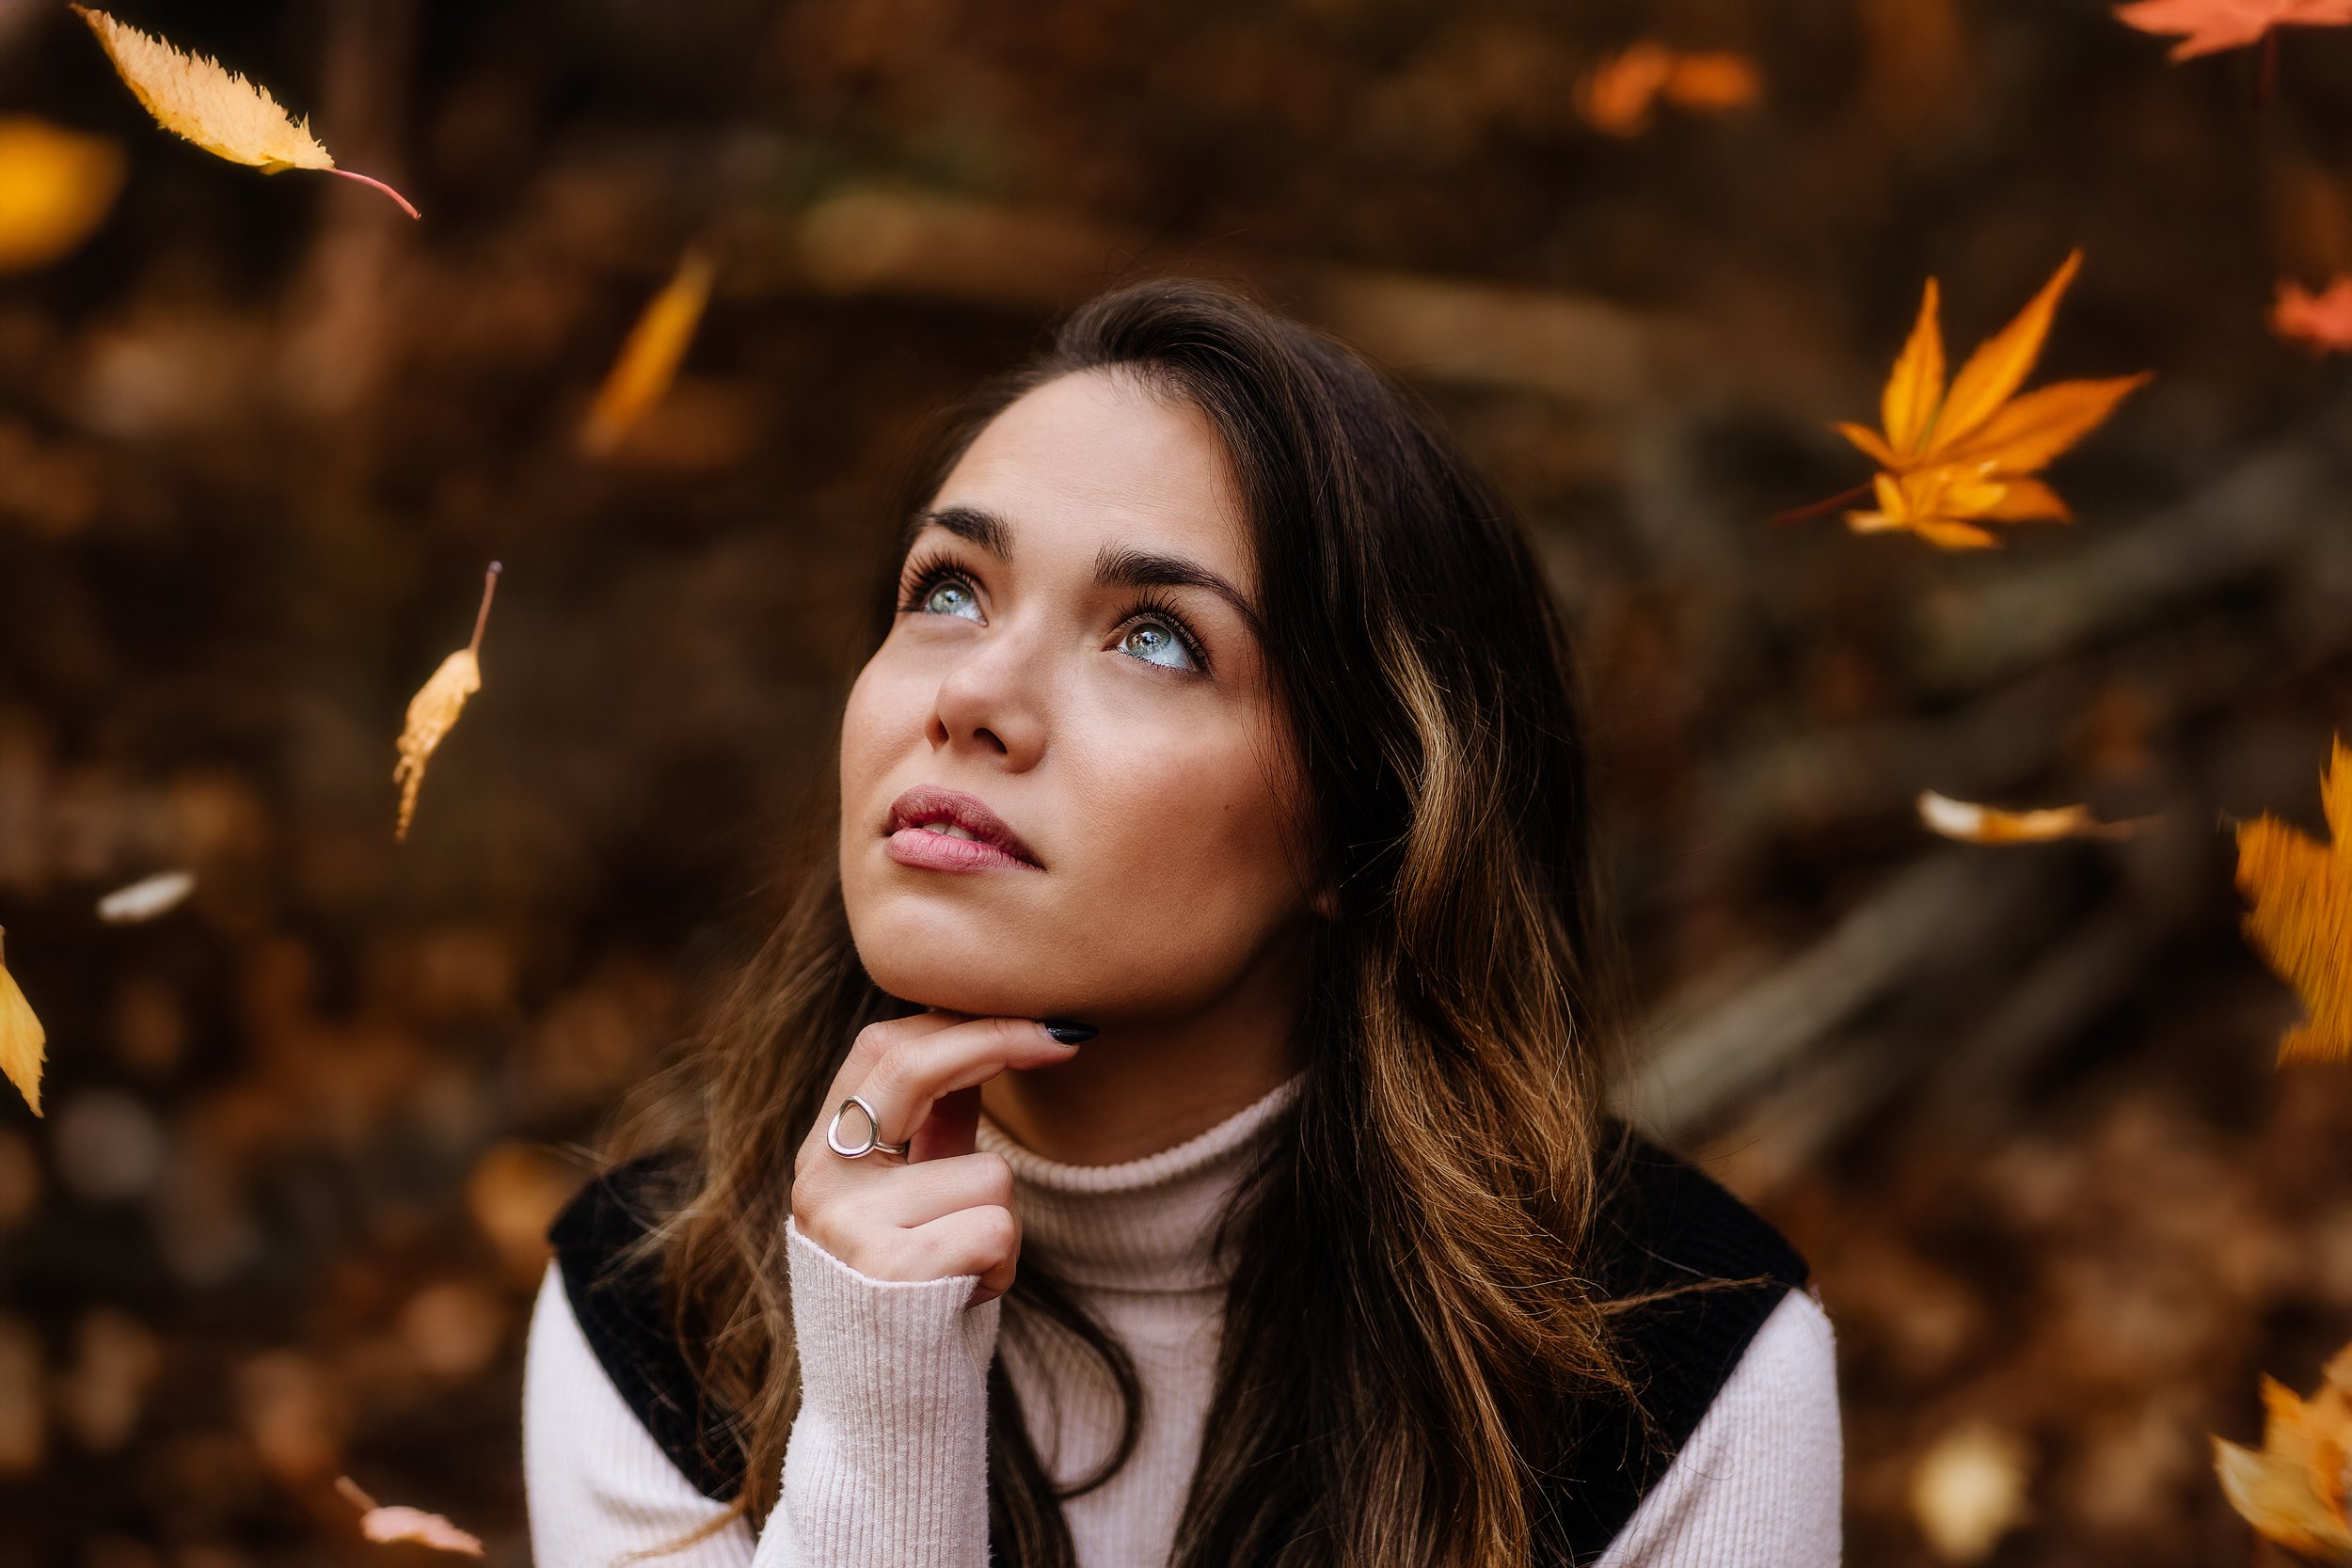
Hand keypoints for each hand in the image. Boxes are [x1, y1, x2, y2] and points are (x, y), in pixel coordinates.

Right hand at [790, 1011, 1081, 1304]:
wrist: (884, 1417)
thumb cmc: (916, 1299)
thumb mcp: (919, 1201)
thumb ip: (936, 1128)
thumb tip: (985, 1043)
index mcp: (824, 1154)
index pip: (883, 1048)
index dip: (965, 1021)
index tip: (1038, 1020)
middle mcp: (821, 1182)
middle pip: (912, 1066)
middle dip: (999, 1041)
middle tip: (1068, 1039)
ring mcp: (849, 1226)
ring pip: (987, 1172)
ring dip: (1002, 1224)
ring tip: (963, 1270)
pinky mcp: (893, 1272)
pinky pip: (996, 1228)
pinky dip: (1004, 1264)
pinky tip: (965, 1296)